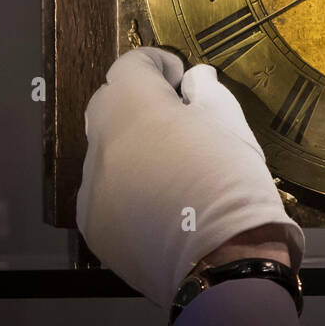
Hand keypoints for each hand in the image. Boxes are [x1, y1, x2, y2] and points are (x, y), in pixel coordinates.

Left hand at [76, 47, 304, 306]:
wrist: (225, 261)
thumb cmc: (233, 182)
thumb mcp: (232, 124)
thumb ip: (206, 93)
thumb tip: (193, 81)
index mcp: (134, 108)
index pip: (130, 65)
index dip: (157, 64)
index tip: (181, 80)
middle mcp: (101, 142)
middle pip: (106, 104)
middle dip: (136, 103)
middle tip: (174, 119)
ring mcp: (91, 188)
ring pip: (105, 153)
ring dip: (130, 149)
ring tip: (170, 172)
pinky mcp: (93, 226)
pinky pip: (105, 193)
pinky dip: (126, 190)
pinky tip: (160, 208)